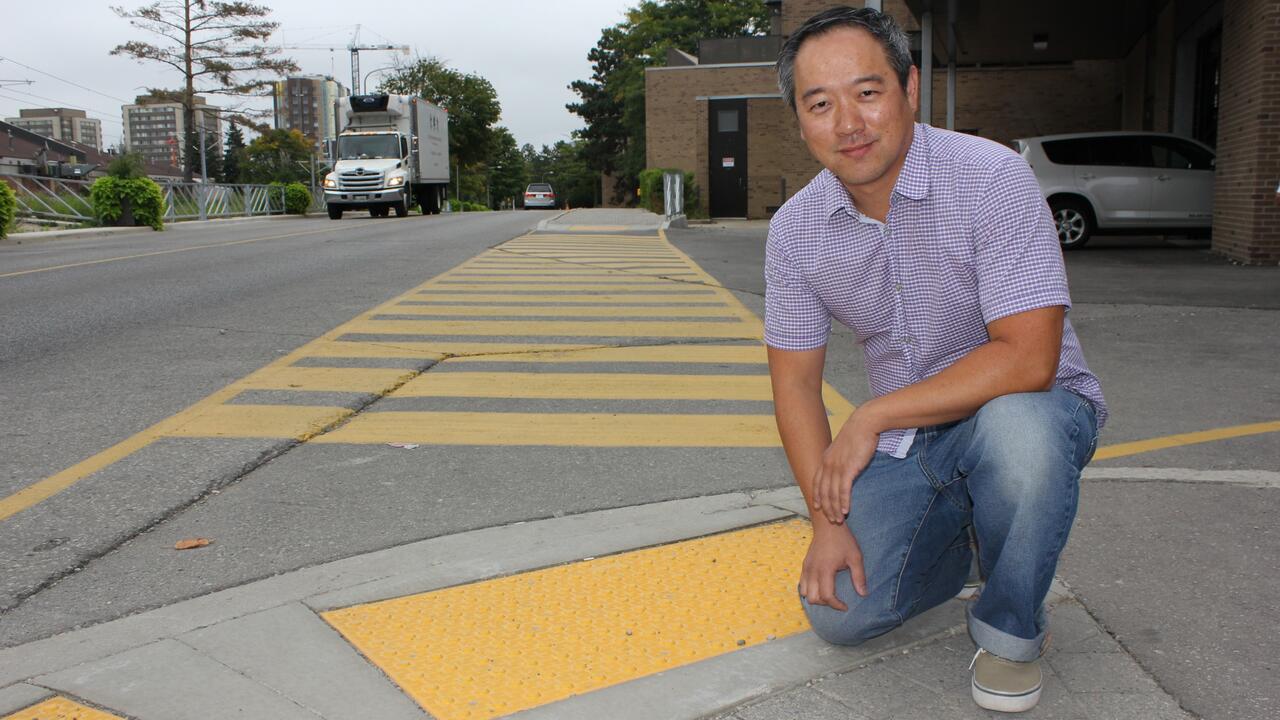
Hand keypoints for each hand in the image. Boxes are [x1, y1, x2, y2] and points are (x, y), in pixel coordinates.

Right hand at [800, 523, 865, 609]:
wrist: (828, 525)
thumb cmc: (843, 540)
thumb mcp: (855, 557)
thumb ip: (859, 577)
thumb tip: (863, 594)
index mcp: (825, 570)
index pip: (827, 596)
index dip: (836, 605)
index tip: (845, 606)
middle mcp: (812, 570)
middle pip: (813, 598)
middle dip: (825, 603)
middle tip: (837, 600)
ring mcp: (806, 568)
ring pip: (805, 593)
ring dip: (816, 597)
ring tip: (828, 594)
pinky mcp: (804, 565)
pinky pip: (802, 584)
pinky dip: (810, 590)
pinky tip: (821, 587)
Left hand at [812, 409, 879, 523]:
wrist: (864, 423)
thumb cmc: (857, 435)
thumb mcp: (844, 448)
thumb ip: (840, 459)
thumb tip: (843, 467)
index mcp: (825, 460)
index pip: (817, 482)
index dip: (817, 496)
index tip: (818, 507)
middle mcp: (828, 465)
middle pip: (823, 492)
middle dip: (826, 508)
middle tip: (831, 520)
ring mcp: (837, 467)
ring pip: (832, 493)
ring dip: (835, 509)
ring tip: (839, 520)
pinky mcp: (849, 468)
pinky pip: (844, 490)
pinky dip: (844, 502)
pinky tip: (846, 511)